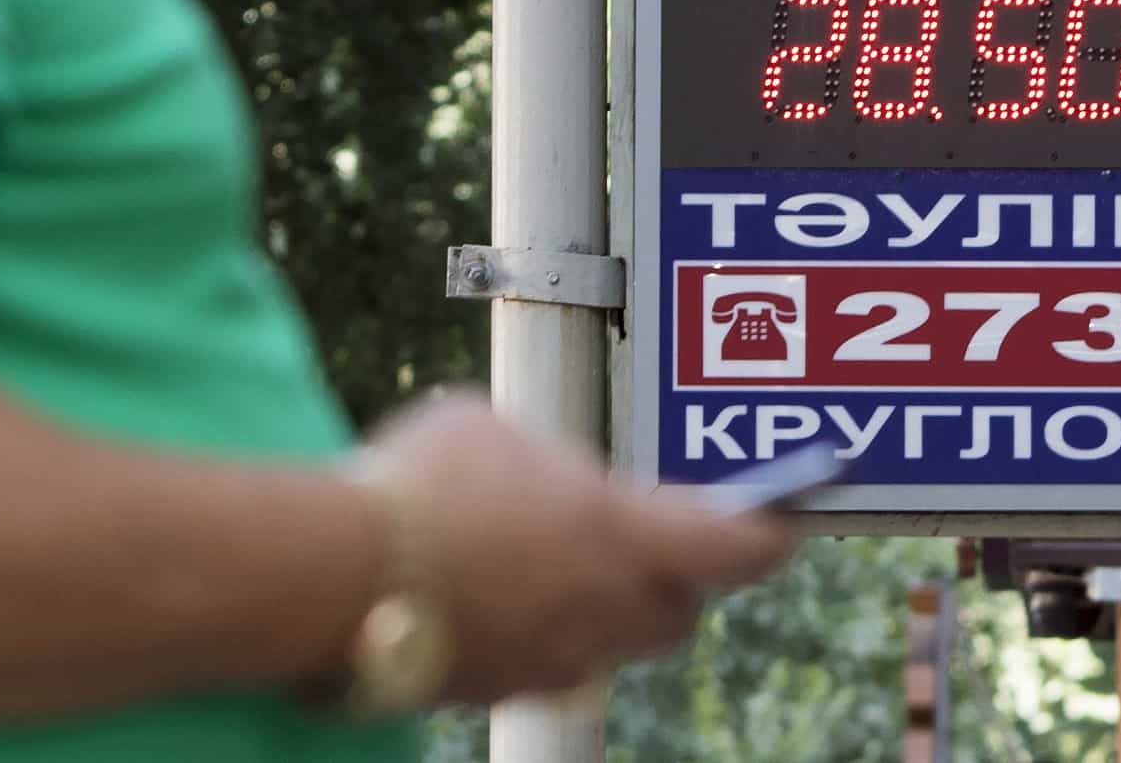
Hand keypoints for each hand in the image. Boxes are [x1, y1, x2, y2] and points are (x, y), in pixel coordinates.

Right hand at [362, 392, 792, 705]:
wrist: (337, 572)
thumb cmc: (424, 480)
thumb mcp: (494, 429)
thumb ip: (544, 461)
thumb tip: (541, 483)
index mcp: (620, 535)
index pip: (733, 550)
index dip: (767, 537)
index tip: (783, 525)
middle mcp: (601, 612)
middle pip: (674, 614)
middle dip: (674, 582)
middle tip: (647, 539)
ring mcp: (550, 661)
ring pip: (607, 646)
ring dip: (600, 609)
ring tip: (553, 560)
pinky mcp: (494, 691)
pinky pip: (541, 662)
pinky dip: (535, 630)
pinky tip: (487, 589)